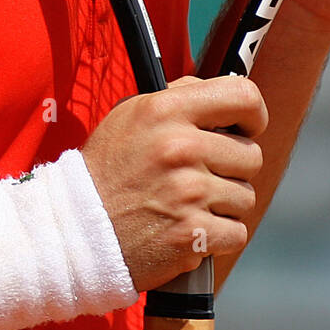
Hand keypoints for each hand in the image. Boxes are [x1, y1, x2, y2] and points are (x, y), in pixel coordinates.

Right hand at [81, 75, 266, 291]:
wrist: (75, 231)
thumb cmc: (109, 170)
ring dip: (224, 204)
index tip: (247, 128)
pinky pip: (237, 232)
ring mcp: (188, 193)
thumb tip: (226, 92)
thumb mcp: (132, 114)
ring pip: (246, 196)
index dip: (254, 114)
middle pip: (251, 155)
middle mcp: (181, 147)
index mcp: (167, 110)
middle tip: (203, 175)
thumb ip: (180, 96)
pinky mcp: (192, 235)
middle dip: (233, 168)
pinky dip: (219, 237)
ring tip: (189, 205)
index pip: (243, 97)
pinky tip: (191, 230)